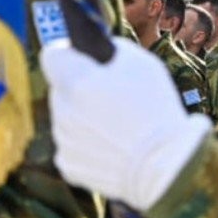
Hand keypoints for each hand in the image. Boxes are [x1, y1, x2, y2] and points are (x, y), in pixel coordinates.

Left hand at [40, 37, 210, 211]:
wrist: (165, 168)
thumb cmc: (157, 111)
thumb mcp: (143, 65)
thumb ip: (112, 50)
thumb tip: (94, 49)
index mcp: (77, 81)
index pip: (51, 55)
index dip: (67, 55)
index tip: (80, 60)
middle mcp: (63, 110)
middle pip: (61, 89)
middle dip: (79, 89)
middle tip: (109, 98)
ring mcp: (63, 140)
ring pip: (66, 118)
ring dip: (82, 118)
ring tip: (117, 128)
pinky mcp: (67, 165)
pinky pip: (71, 146)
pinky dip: (87, 146)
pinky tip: (112, 148)